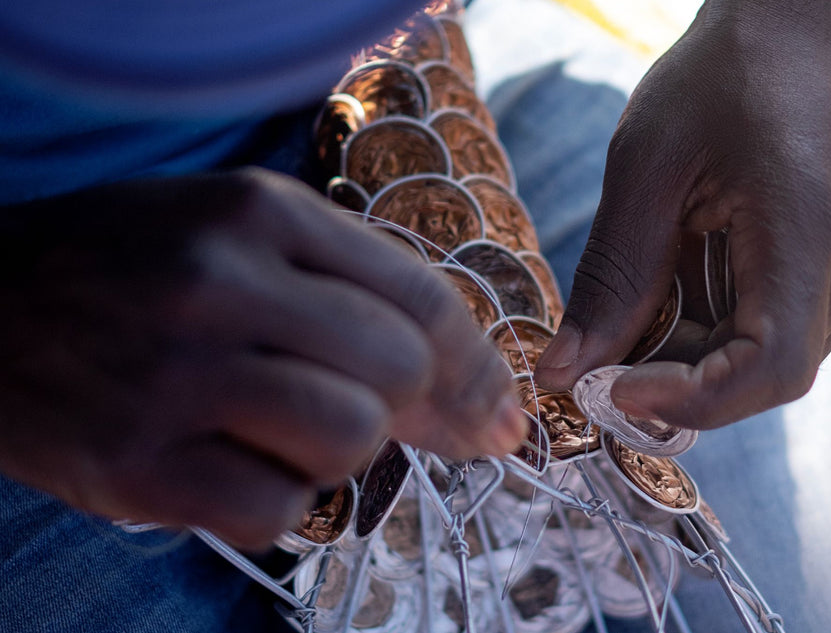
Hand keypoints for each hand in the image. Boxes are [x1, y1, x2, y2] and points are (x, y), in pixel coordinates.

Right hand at [0, 168, 522, 547]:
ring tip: (284, 429)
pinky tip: (234, 464)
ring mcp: (174, 375)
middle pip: (397, 370)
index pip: (420, 295)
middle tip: (379, 416)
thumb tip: (467, 393)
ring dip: (341, 451)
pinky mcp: (137, 465)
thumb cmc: (133, 268)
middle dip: (412, 409)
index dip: (480, 367)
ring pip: (349, 438)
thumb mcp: (237, 233)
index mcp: (258, 213)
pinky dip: (278, 499)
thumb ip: (350, 290)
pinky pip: (276, 508)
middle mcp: (218, 283)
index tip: (502, 414)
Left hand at [536, 1, 830, 428]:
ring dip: (687, 349)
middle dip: (670, 377)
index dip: (687, 400)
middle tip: (600, 348)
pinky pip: (774, 329)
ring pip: (763, 360)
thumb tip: (564, 373)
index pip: (770, 369)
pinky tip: (684, 272)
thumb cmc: (723, 76)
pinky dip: (713, 325)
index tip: (610, 389)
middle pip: (758, 375)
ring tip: (648, 280)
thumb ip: (610, 278)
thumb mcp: (645, 166)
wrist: (800, 29)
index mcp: (809, 230)